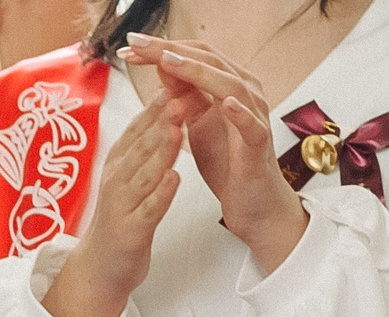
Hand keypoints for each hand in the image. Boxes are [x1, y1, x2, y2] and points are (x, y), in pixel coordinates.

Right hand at [44, 94, 184, 316]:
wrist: (101, 268)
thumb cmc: (122, 219)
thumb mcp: (130, 176)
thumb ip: (145, 145)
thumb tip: (163, 109)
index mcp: (119, 163)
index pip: (139, 127)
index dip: (158, 102)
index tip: (177, 78)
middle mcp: (117, 180)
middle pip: (142, 144)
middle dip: (162, 119)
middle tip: (181, 92)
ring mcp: (122, 206)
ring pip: (144, 173)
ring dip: (160, 150)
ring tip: (178, 128)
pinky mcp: (131, 231)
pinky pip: (148, 209)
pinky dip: (160, 193)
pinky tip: (173, 179)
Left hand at [126, 36, 307, 270]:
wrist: (251, 201)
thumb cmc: (226, 161)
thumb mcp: (196, 124)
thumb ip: (183, 96)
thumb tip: (162, 66)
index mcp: (226, 88)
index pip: (196, 57)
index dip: (163, 49)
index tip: (130, 46)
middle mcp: (244, 95)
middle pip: (211, 62)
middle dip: (172, 52)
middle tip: (139, 44)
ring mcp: (254, 118)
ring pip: (232, 86)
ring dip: (200, 73)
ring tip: (170, 62)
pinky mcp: (259, 145)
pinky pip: (251, 125)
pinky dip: (239, 113)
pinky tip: (224, 104)